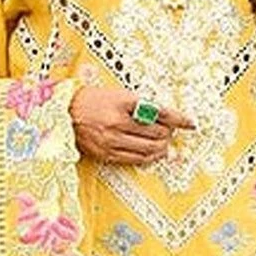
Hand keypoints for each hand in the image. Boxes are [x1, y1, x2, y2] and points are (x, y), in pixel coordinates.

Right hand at [69, 86, 195, 165]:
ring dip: (161, 148)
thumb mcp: (118, 94)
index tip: (190, 123)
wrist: (64, 114)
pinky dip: (148, 158)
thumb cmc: (92, 101)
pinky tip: (152, 154)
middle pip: (157, 133)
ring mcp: (112, 140)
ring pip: (149, 149)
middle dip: (168, 134)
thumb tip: (164, 118)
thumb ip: (140, 105)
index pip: (159, 111)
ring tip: (162, 144)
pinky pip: (135, 160)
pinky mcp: (107, 154)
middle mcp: (118, 122)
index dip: (178, 118)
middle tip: (169, 132)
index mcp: (123, 102)